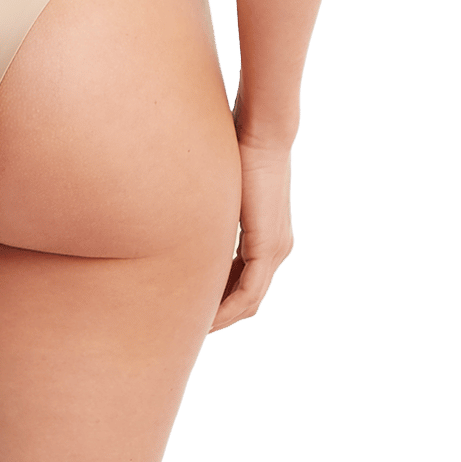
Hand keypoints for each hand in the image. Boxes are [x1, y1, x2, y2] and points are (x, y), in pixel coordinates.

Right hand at [210, 134, 294, 332]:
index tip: (195, 305)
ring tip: (193, 327)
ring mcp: (275, 250)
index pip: (245, 278)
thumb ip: (210, 204)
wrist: (263, 133)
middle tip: (191, 325)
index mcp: (268, 235)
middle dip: (220, 312)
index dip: (221, 296)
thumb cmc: (239, 147)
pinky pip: (247, 292)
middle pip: (248, 297)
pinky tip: (205, 317)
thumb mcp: (221, 186)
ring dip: (222, 316)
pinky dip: (227, 308)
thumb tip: (183, 202)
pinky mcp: (267, 248)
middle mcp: (277, 248)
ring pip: (249, 300)